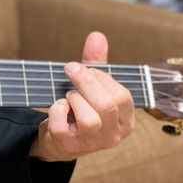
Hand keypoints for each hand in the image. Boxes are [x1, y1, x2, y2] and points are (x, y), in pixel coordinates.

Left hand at [30, 31, 134, 161]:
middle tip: (70, 70)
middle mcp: (113, 136)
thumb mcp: (92, 88)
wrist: (59, 141)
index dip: (101, 77)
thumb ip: (96, 63)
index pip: (122, 95)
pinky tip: (58, 108)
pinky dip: (56, 110)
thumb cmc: (80, 110)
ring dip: (73, 99)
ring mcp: (91, 144)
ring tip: (68, 97)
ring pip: (88, 118)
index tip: (85, 68)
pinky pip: (61, 124)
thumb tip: (97, 36)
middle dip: (85, 82)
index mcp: (126, 121)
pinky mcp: (68, 145)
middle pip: (107, 104)